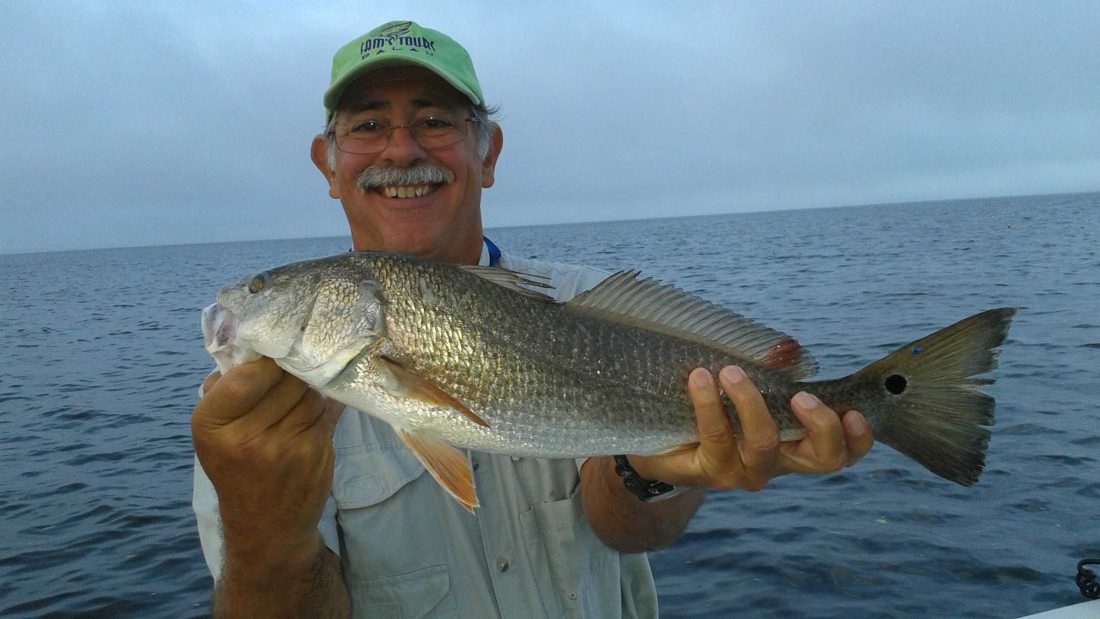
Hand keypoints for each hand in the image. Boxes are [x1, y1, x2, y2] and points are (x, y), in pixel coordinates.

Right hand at [191, 357, 343, 566]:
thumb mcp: (214, 430)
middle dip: (293, 369)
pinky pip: (328, 409)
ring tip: (303, 393)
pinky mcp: (315, 452)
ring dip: (310, 387)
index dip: (266, 360)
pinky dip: (326, 403)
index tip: (274, 355)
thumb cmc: (237, 468)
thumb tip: (249, 341)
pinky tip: (317, 409)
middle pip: (285, 379)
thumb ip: (226, 387)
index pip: (247, 375)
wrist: (265, 526)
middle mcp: (245, 437)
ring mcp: (284, 446)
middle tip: (296, 368)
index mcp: (211, 425)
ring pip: (310, 392)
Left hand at [628, 366, 872, 491]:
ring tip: (731, 373)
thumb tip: (789, 348)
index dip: (857, 438)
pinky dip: (708, 404)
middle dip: (820, 427)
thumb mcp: (745, 387)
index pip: (840, 452)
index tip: (854, 412)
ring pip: (763, 446)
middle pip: (820, 460)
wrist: (658, 443)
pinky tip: (699, 378)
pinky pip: (716, 438)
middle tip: (801, 396)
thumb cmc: (712, 411)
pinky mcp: (707, 471)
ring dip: (751, 404)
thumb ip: (771, 369)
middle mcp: (776, 463)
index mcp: (794, 443)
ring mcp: (743, 472)